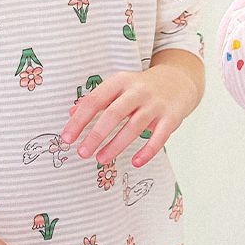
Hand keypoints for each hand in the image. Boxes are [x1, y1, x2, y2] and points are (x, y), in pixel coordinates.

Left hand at [61, 59, 197, 168]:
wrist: (178, 82)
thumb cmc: (140, 89)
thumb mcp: (118, 87)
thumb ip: (96, 99)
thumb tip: (71, 112)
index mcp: (120, 81)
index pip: (95, 100)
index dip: (79, 120)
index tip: (67, 138)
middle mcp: (137, 91)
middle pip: (113, 114)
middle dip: (96, 135)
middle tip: (82, 153)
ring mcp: (155, 105)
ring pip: (134, 127)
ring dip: (116, 146)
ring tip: (101, 160)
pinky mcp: (171, 118)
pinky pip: (158, 138)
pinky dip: (147, 151)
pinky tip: (136, 162)